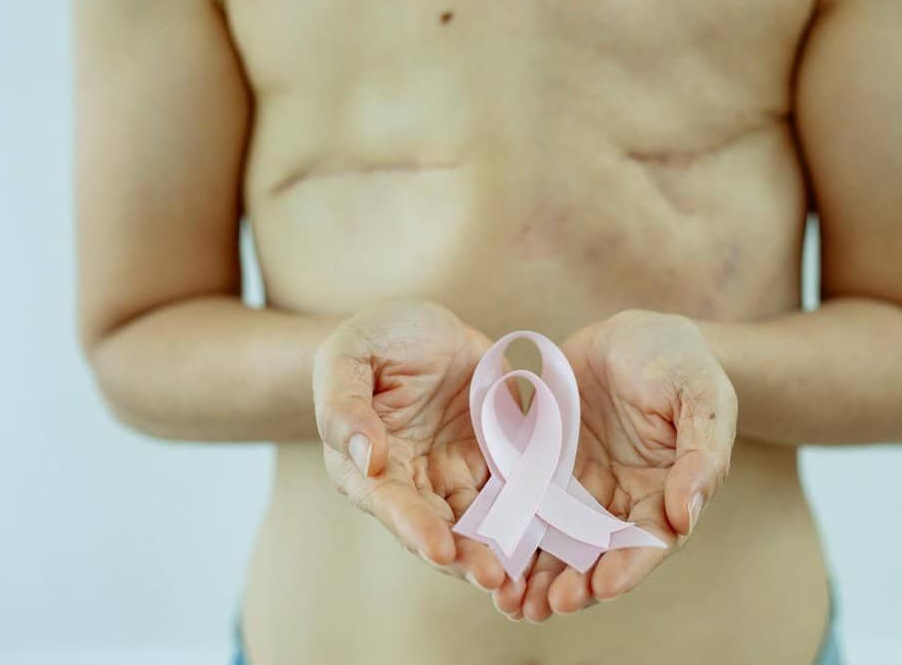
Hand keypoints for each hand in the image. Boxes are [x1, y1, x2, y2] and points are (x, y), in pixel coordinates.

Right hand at [313, 299, 508, 592]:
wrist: (425, 324)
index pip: (391, 504)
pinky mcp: (496, 462)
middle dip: (466, 556)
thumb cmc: (376, 338)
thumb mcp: (349, 356)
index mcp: (368, 466)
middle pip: (440, 529)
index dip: (415, 528)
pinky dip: (534, 519)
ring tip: (527, 576)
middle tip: (495, 578)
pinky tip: (557, 538)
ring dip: (502, 551)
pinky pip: (518, 494)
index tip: (440, 550)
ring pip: (481, 524)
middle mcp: (414, 483)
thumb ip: (344, 406)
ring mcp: (457, 476)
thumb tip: (366, 458)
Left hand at [493, 309, 736, 620]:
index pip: (648, 541)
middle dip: (573, 585)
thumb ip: (702, 456)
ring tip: (509, 602)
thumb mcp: (702, 397)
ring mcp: (578, 489)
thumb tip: (686, 515)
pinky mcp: (542, 469)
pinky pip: (522, 506)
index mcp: (665, 493)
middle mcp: (620, 502)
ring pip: (555, 542)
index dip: (628, 567)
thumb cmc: (679, 363)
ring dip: (535, 576)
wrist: (632, 332)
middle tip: (545, 606)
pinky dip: (507, 534)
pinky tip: (485, 555)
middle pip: (597, 556)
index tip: (604, 586)